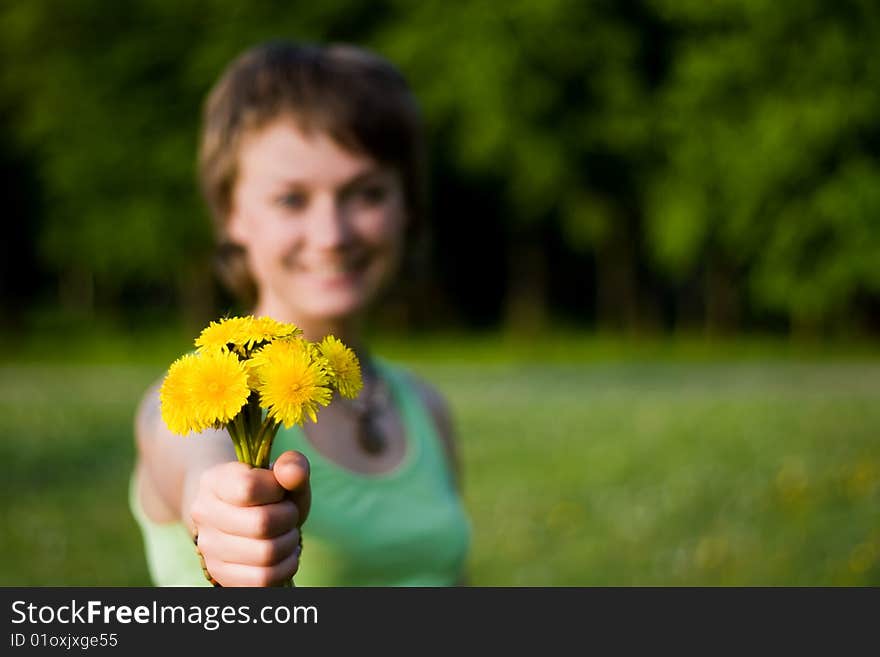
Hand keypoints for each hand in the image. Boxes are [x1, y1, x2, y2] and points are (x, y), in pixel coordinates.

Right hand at [190, 450, 309, 586]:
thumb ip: (293, 466)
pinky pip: (264, 579)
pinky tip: (284, 555)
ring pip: (266, 554)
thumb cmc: (267, 495)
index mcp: (215, 481)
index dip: (277, 490)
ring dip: (289, 544)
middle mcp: (204, 514)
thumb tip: (293, 473)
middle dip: (289, 518)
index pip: (250, 487)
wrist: (241, 518)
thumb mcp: (282, 476)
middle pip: (262, 523)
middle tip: (289, 515)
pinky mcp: (220, 575)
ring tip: (287, 535)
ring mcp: (208, 547)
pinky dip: (285, 567)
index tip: (279, 491)